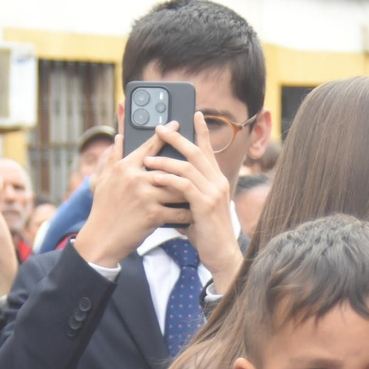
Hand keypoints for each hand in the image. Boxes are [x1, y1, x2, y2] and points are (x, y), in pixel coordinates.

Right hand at [73, 127, 190, 267]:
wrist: (102, 238)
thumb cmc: (103, 209)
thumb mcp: (103, 180)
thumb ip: (113, 157)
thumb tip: (119, 137)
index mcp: (124, 167)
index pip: (149, 146)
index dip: (165, 134)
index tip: (177, 125)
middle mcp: (135, 179)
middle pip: (169, 167)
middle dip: (185, 168)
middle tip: (199, 164)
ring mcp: (145, 196)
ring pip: (178, 188)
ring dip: (191, 191)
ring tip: (202, 191)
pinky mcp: (153, 215)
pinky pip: (178, 211)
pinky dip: (188, 212)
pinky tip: (196, 213)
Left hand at [146, 115, 242, 291]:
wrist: (220, 255)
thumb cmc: (205, 234)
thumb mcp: (194, 208)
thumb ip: (184, 194)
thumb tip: (163, 184)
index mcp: (216, 180)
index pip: (208, 150)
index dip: (201, 131)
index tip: (194, 113)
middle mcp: (218, 182)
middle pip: (195, 152)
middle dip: (176, 138)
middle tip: (159, 128)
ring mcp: (213, 193)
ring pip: (188, 167)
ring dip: (165, 161)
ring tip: (147, 159)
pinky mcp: (206, 205)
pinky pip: (184, 186)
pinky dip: (168, 179)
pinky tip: (154, 177)